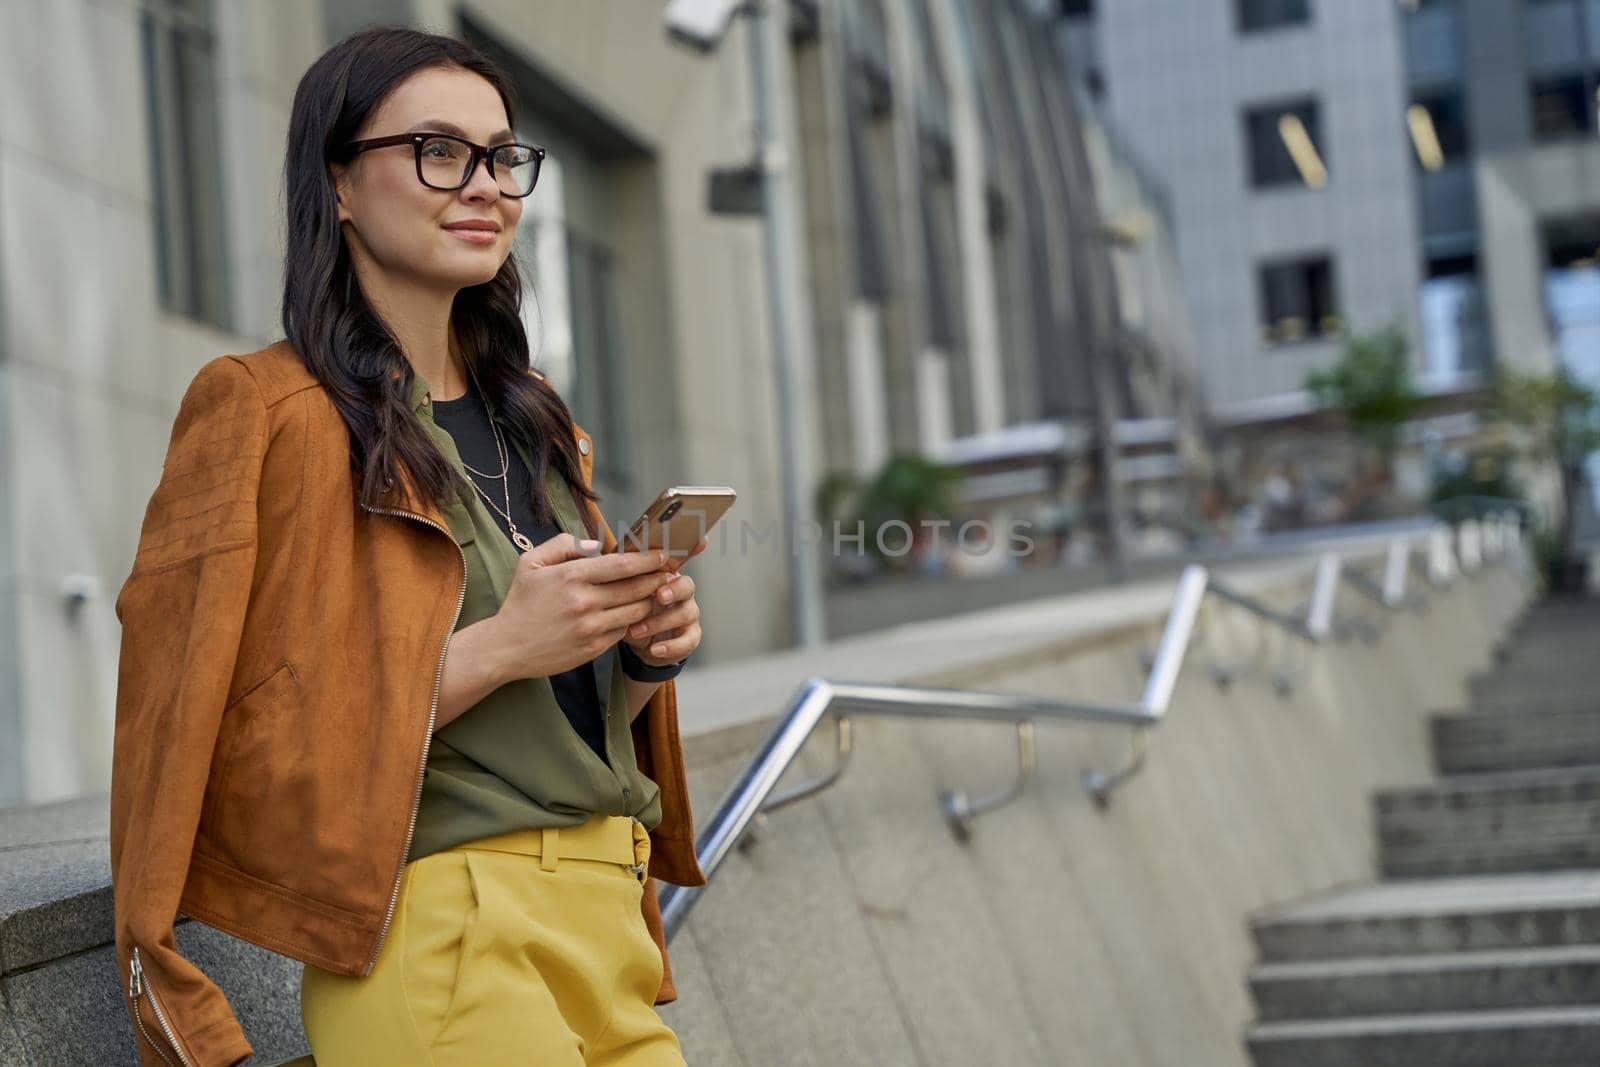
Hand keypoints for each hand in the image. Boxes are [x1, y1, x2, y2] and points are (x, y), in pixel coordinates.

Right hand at [491, 533, 676, 680]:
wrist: (506, 647)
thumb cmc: (520, 602)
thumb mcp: (531, 564)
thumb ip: (563, 545)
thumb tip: (596, 544)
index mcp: (572, 576)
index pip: (622, 565)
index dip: (647, 558)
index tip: (661, 553)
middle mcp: (585, 602)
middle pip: (636, 587)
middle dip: (657, 578)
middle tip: (668, 571)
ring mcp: (591, 627)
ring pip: (636, 611)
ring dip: (649, 601)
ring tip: (656, 592)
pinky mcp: (593, 648)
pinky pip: (624, 631)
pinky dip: (633, 621)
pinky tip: (635, 613)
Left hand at [622, 537, 707, 664]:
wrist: (636, 639)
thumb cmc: (625, 606)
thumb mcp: (617, 588)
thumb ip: (612, 569)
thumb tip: (593, 547)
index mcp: (664, 573)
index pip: (678, 557)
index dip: (690, 548)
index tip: (691, 544)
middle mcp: (680, 590)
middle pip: (687, 584)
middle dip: (673, 590)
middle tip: (658, 596)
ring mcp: (687, 612)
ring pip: (687, 613)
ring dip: (662, 621)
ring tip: (637, 630)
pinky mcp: (689, 635)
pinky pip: (689, 640)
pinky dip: (672, 646)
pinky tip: (655, 649)